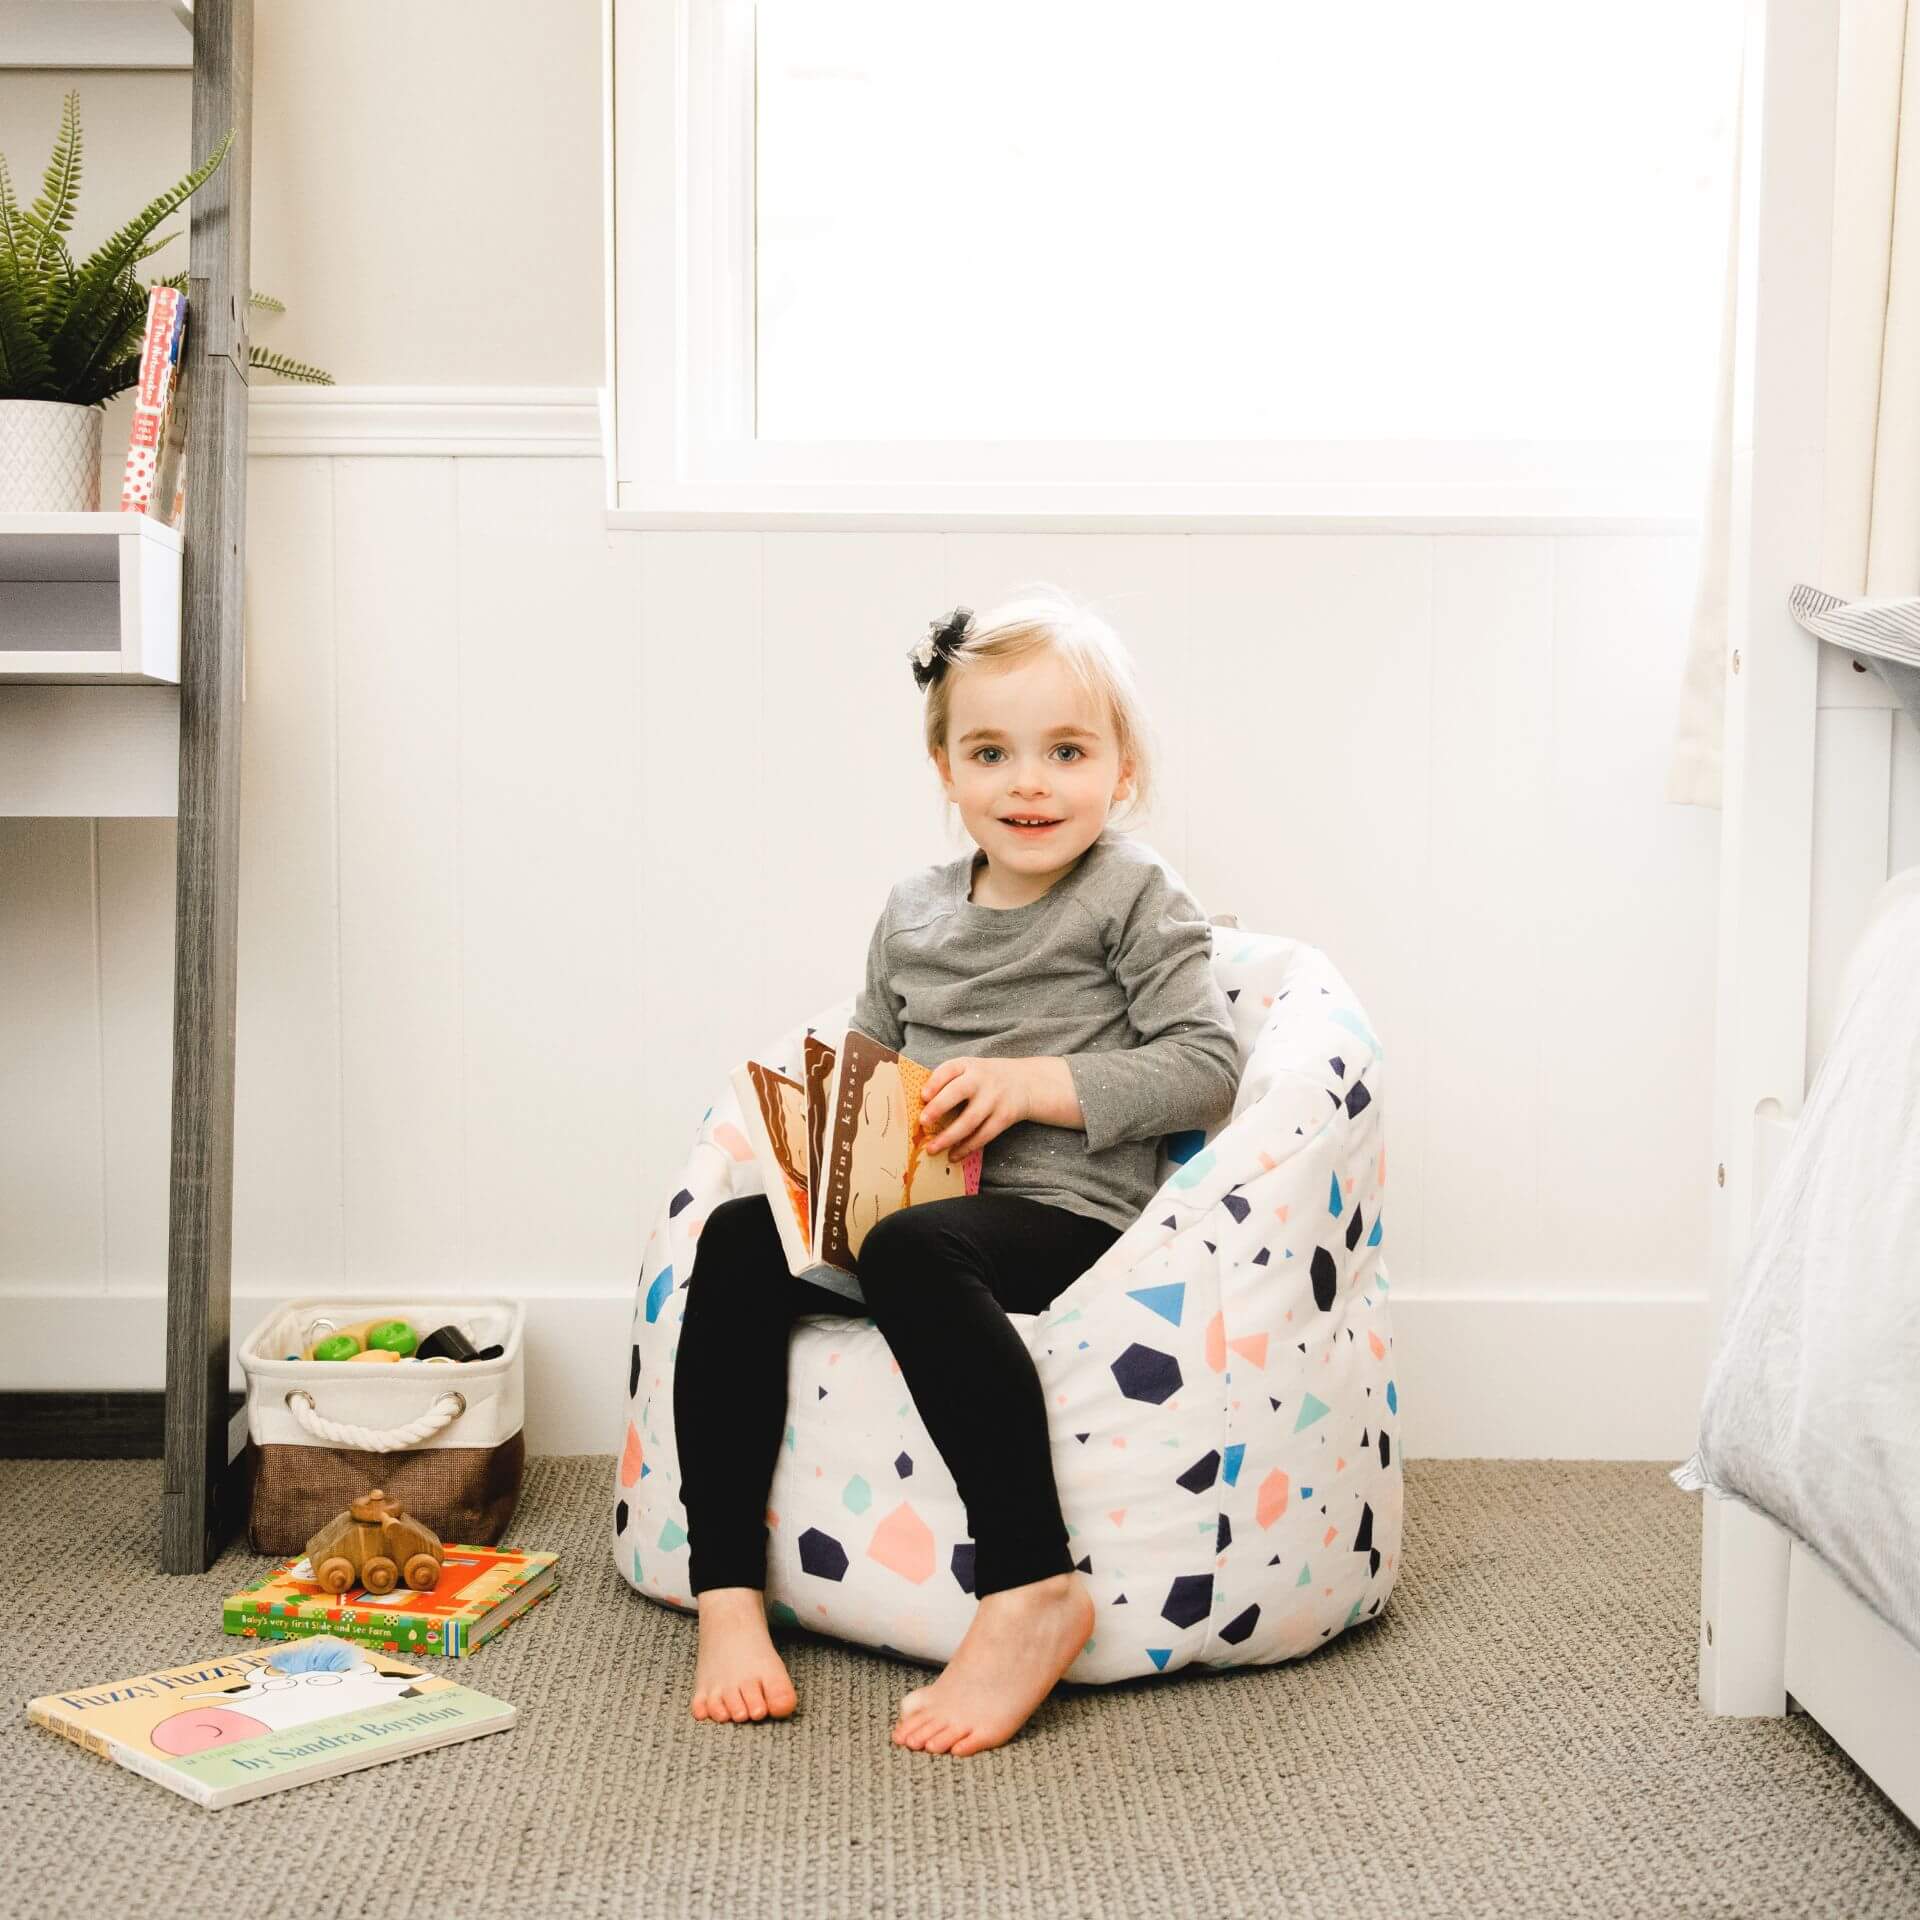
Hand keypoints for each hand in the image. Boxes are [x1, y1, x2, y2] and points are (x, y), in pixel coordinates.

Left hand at [918, 1056, 1032, 1160]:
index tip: (922, 1096)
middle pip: (959, 1091)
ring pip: (971, 1119)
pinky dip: (967, 1148)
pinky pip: (983, 1135)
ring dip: (950, 1136)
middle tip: (922, 1122)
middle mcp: (981, 1079)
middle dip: (939, 1107)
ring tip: (932, 1148)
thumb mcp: (969, 1068)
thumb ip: (948, 1081)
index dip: (935, 1082)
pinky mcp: (1003, 1117)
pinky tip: (953, 1155)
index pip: (949, 1069)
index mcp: (968, 1065)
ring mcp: (994, 1099)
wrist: (1025, 1082)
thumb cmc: (985, 1078)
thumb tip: (919, 1107)